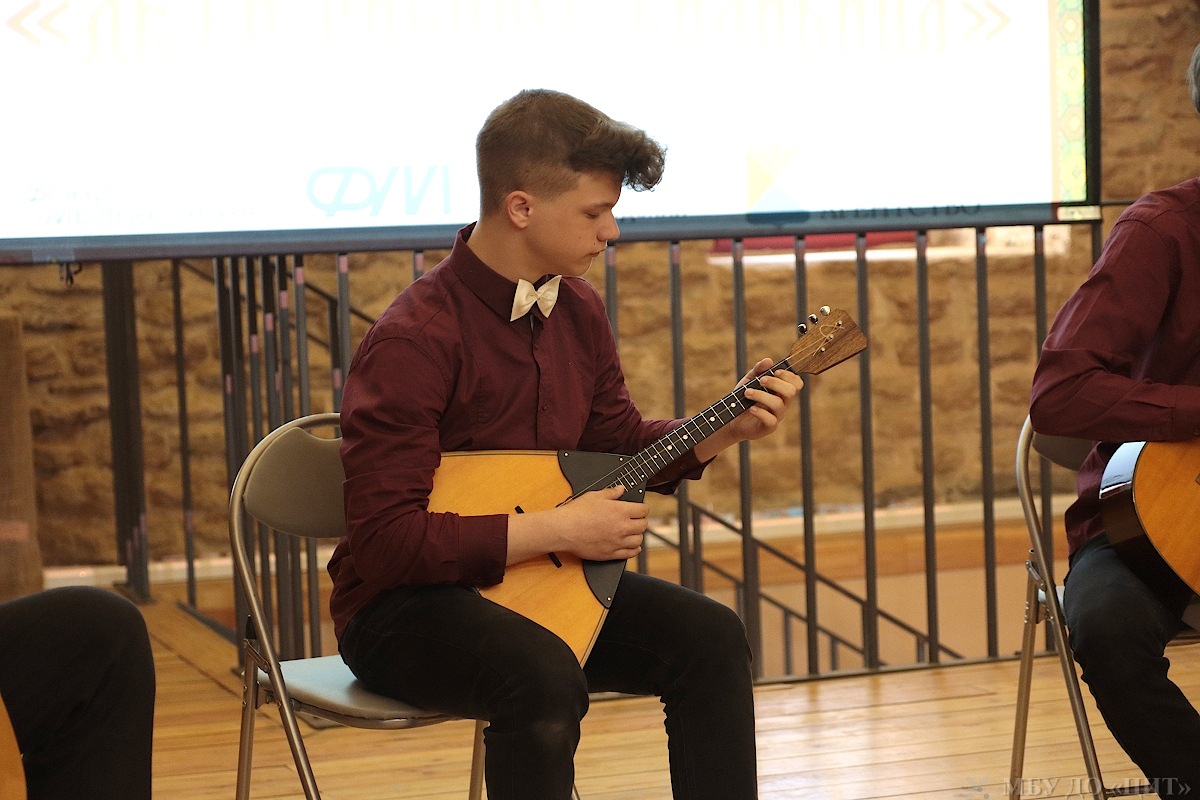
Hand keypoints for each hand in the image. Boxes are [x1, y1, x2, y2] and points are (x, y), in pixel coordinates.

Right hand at [506, 485, 645, 563]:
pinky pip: (630, 554)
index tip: (639, 509)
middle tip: (636, 520)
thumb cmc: (576, 512)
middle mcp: (622, 527)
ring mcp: (617, 542)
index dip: (642, 508)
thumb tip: (621, 489)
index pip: (643, 510)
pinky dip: (634, 550)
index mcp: (620, 511)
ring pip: (639, 540)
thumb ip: (611, 493)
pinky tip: (632, 546)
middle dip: (641, 521)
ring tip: (633, 532)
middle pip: (643, 526)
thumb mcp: (594, 496)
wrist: (564, 530)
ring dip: (637, 535)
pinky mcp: (611, 553)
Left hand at [725, 357, 803, 443]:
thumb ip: (758, 370)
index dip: (789, 376)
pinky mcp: (769, 427)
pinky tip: (750, 408)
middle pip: (791, 391)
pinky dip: (760, 412)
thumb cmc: (743, 399)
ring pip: (778, 404)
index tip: (775, 371)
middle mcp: (783, 403)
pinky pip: (771, 420)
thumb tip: (769, 361)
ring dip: (761, 395)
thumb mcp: (749, 380)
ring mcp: (777, 416)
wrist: (732, 418)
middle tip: (761, 381)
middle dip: (776, 383)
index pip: (797, 383)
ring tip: (747, 393)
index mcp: (781, 391)